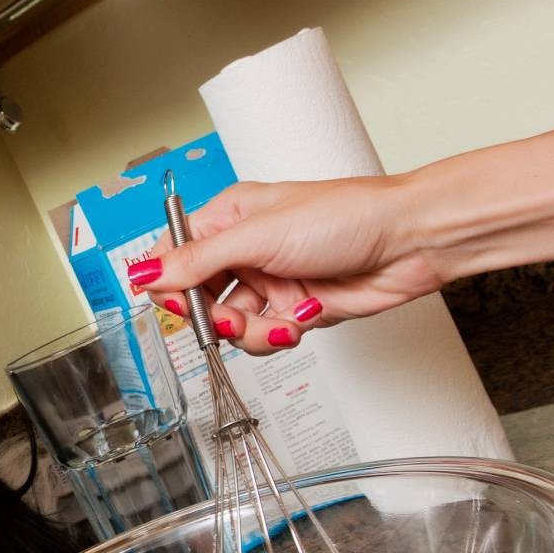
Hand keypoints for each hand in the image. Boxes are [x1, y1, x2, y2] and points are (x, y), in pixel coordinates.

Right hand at [130, 175, 445, 353]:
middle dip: (212, 316)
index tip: (177, 302)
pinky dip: (277, 336)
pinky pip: (265, 337)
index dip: (169, 284)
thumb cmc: (346, 215)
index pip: (174, 255)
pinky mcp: (295, 310)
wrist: (410, 241)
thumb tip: (143, 273)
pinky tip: (301, 320)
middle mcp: (245, 250)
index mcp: (229, 218)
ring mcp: (271, 281)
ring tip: (277, 323)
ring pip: (231, 325)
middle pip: (198, 298)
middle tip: (228, 320)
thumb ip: (197, 260)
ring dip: (249, 332)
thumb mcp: (259, 236)